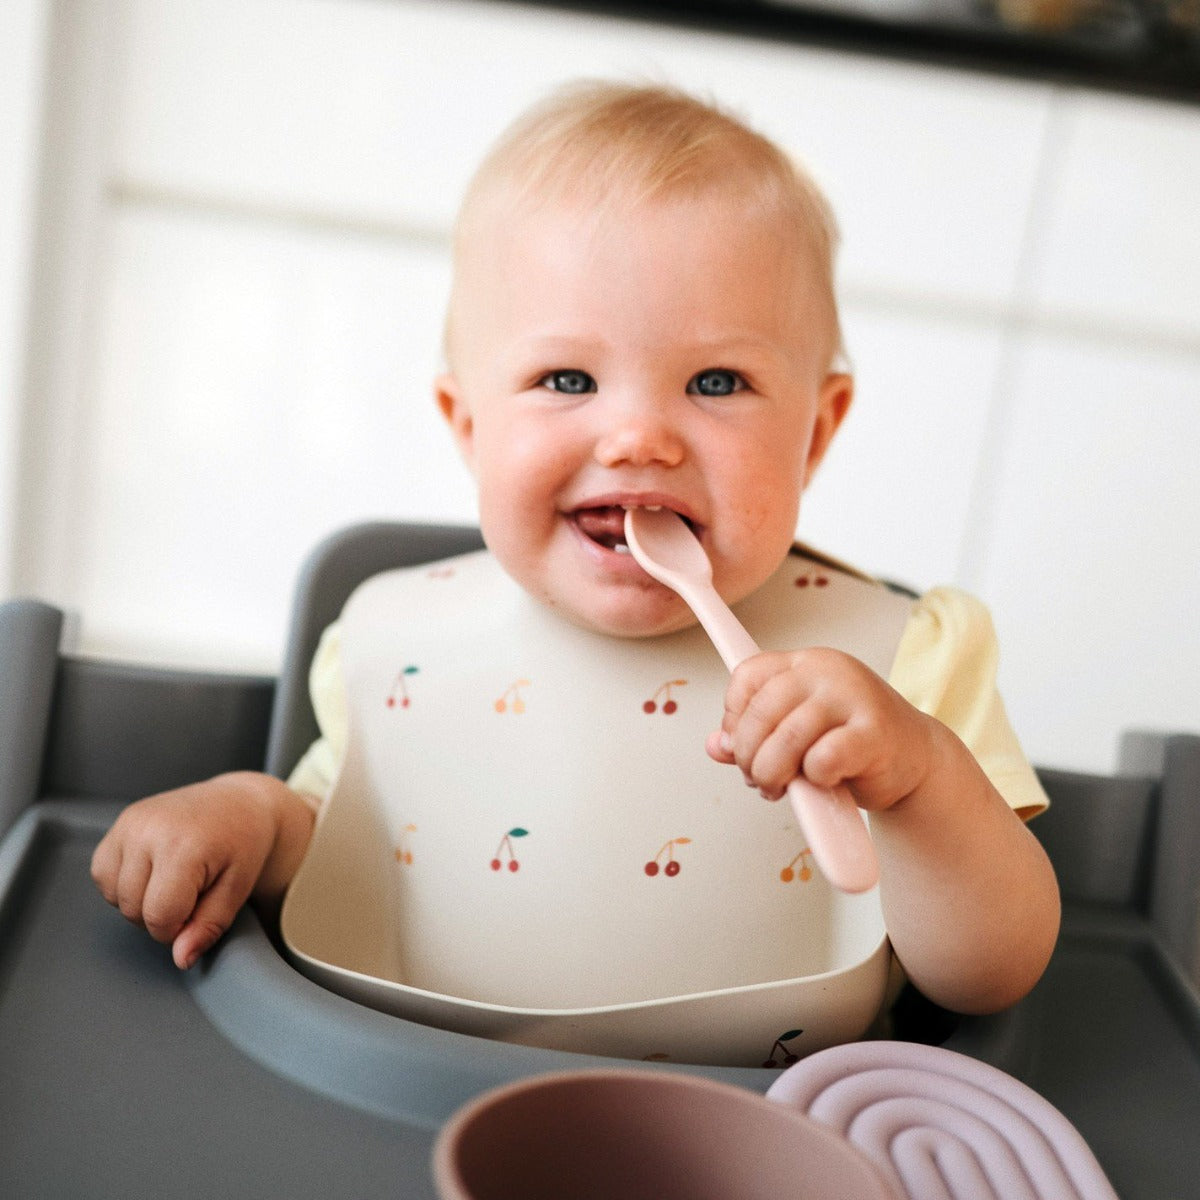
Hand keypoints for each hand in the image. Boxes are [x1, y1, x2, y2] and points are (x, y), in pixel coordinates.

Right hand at [90, 772, 313, 969]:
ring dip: (140, 900)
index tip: (198, 912)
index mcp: (184, 845)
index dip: (178, 928)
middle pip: (133, 909)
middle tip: (193, 892)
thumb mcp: (238, 888)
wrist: (239, 801)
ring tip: (174, 879)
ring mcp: (131, 822)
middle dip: (161, 915)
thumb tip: (181, 959)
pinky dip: (123, 882)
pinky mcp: (121, 821)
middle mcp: (150, 829)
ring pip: (115, 895)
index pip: (159, 916)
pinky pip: (102, 873)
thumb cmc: (243, 843)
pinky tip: (154, 870)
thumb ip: (208, 926)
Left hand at [707, 647, 935, 810]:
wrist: (915, 760)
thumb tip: (716, 745)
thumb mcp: (797, 732)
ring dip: (772, 774)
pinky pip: (822, 759)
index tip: (739, 745)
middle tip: (757, 778)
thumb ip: (754, 736)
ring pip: (785, 738)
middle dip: (748, 755)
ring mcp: (853, 697)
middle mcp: (827, 671)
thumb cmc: (852, 745)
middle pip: (760, 711)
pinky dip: (814, 779)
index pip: (747, 676)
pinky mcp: (874, 732)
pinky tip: (823, 781)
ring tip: (779, 787)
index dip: (733, 718)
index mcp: (805, 663)